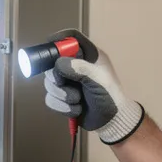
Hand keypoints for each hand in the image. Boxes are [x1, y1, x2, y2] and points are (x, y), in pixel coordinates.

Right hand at [42, 29, 144, 144]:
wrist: (112, 122)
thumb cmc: (111, 97)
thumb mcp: (99, 79)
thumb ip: (81, 69)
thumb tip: (60, 63)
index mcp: (88, 56)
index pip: (72, 39)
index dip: (59, 39)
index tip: (49, 46)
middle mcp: (76, 66)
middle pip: (53, 62)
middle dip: (56, 77)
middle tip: (64, 84)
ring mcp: (68, 83)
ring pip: (50, 83)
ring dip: (62, 94)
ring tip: (78, 100)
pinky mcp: (63, 98)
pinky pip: (51, 99)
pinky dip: (62, 107)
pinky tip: (76, 109)